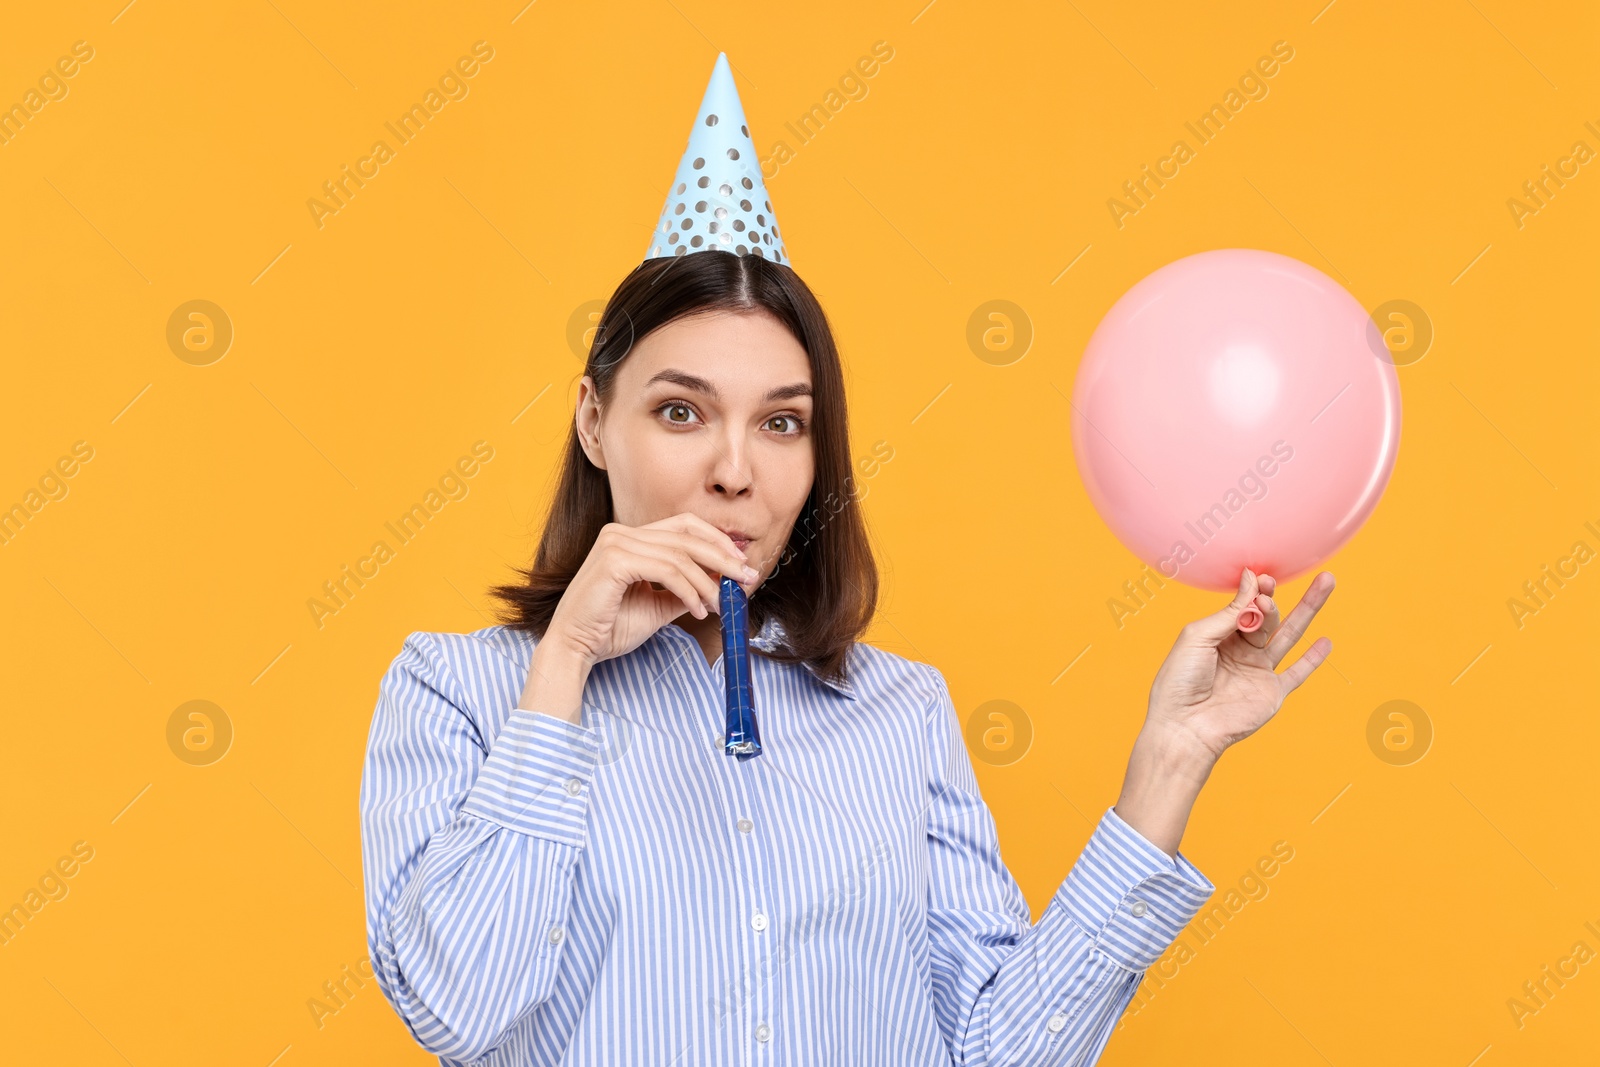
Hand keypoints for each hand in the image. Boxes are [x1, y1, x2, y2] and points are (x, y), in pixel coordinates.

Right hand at [542, 512, 759, 671]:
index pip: (684, 526)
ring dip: (708, 582)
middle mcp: (620, 532)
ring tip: (720, 605)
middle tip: (746, 577)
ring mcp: (615, 543)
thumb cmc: (610, 628)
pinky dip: (689, 590)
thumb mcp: (658, 605)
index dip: (717, 541)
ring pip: (680, 555)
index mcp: (629, 537)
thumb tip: (722, 583)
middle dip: (723, 557)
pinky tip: (698, 610)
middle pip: (687, 535)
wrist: (576, 648)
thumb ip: (686, 589)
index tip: (741, 564)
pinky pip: (666, 571)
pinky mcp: (614, 560)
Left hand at [1145, 567, 1335, 765]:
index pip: (1243, 607)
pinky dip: (1313, 659)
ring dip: (1307, 609)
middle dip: (1272, 599)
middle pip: (1267, 618)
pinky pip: (1297, 673)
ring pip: (1288, 635)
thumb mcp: (1198, 637)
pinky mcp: (1272, 693)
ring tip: (1326, 582)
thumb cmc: (1180, 681)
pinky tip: (1326, 641)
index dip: (1253, 592)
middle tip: (1272, 583)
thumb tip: (1251, 579)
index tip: (1259, 577)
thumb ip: (1229, 612)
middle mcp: (1240, 651)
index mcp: (1218, 636)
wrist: (1185, 726)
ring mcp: (1258, 671)